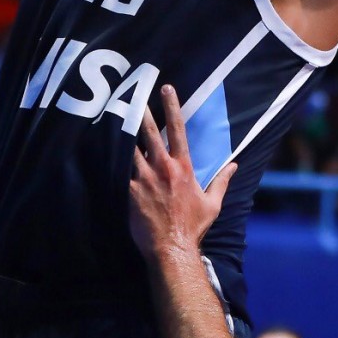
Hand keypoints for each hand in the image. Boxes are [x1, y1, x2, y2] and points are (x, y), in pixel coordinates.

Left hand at [129, 85, 235, 258]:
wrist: (171, 249)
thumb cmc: (193, 227)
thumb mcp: (213, 203)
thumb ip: (222, 180)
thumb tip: (235, 165)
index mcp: (183, 167)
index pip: (178, 129)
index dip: (172, 107)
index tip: (167, 88)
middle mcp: (162, 168)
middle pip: (148, 132)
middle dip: (141, 111)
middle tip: (132, 93)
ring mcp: (143, 179)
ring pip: (129, 148)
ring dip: (122, 132)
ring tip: (112, 116)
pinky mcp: (129, 192)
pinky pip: (119, 169)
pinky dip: (112, 157)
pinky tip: (102, 146)